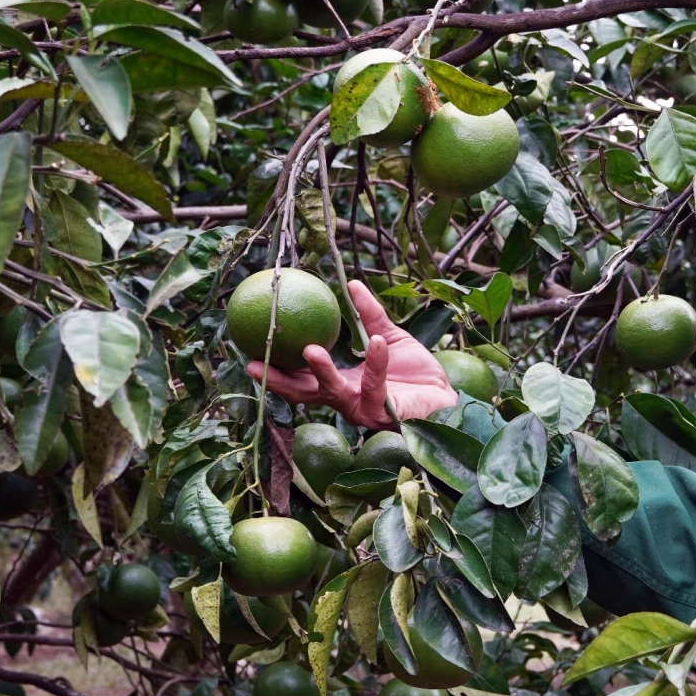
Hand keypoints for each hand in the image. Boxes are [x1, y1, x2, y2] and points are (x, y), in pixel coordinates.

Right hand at [247, 279, 459, 428]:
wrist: (445, 398)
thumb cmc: (416, 374)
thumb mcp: (388, 338)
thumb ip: (368, 315)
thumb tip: (351, 283)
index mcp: (340, 383)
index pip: (300, 379)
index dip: (276, 369)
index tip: (250, 354)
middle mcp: (344, 399)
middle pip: (303, 394)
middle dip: (279, 382)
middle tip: (256, 365)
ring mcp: (362, 408)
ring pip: (333, 391)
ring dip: (321, 371)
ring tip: (311, 349)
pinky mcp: (384, 411)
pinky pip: (376, 383)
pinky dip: (376, 361)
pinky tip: (375, 341)